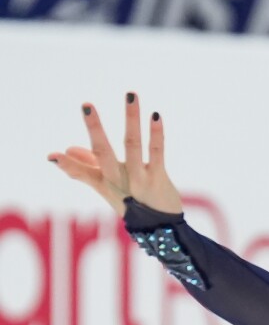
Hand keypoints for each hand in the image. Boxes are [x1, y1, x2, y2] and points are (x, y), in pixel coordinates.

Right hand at [48, 93, 182, 216]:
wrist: (160, 229)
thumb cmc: (132, 204)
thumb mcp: (107, 187)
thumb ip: (88, 167)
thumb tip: (66, 150)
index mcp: (104, 184)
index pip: (81, 174)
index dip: (68, 166)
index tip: (52, 156)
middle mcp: (119, 180)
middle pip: (104, 152)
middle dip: (95, 129)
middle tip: (86, 106)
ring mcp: (139, 179)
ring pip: (133, 145)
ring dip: (131, 118)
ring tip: (130, 95)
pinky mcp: (159, 177)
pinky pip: (157, 152)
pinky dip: (156, 133)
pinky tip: (155, 115)